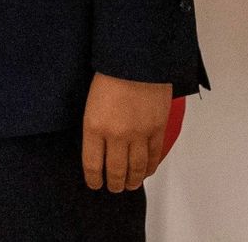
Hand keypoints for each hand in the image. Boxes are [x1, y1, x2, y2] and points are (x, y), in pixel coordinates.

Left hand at [81, 74, 172, 192]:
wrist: (136, 59)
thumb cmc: (109, 74)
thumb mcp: (90, 102)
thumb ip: (94, 127)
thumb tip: (98, 148)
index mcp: (94, 127)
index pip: (92, 164)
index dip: (93, 179)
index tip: (94, 184)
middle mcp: (116, 135)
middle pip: (115, 171)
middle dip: (114, 184)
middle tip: (113, 188)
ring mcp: (139, 134)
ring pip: (136, 168)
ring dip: (132, 180)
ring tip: (129, 185)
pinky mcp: (157, 129)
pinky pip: (153, 156)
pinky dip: (149, 167)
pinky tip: (146, 172)